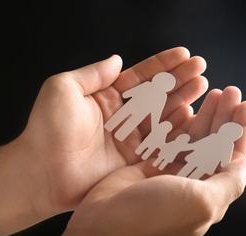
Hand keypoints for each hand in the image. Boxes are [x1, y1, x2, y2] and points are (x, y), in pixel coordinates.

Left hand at [17, 47, 207, 215]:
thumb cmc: (48, 129)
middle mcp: (122, 117)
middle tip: (201, 68)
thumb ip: (93, 74)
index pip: (141, 76)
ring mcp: (131, 139)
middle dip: (180, 80)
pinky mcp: (135, 161)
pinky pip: (162, 143)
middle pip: (157, 94)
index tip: (184, 54)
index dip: (163, 65)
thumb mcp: (65, 89)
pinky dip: (179, 131)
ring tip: (203, 87)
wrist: (43, 172)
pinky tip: (194, 117)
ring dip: (184, 101)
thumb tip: (116, 59)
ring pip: (164, 116)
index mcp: (107, 97)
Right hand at [40, 87, 245, 235]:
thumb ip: (230, 182)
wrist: (105, 224)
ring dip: (204, 116)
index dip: (241, 131)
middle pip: (215, 143)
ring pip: (193, 138)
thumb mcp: (201, 201)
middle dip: (224, 117)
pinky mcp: (149, 165)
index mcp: (209, 193)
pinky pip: (168, 138)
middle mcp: (192, 183)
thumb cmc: (156, 215)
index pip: (233, 157)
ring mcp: (170, 173)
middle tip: (229, 91)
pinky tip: (185, 106)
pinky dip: (177, 122)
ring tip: (211, 92)